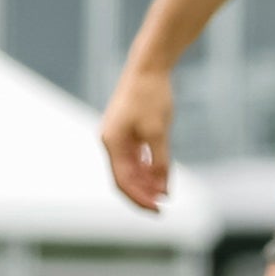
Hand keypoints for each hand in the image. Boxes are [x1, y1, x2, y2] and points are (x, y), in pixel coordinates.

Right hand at [97, 63, 174, 213]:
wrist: (148, 66)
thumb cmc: (152, 96)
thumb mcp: (159, 132)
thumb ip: (159, 161)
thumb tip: (161, 189)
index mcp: (112, 142)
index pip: (122, 181)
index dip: (139, 198)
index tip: (158, 209)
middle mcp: (110, 141)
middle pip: (124, 177)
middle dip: (142, 193)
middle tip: (163, 206)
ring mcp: (117, 135)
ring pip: (129, 167)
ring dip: (146, 181)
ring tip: (164, 192)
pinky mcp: (127, 129)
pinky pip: (134, 156)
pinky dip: (146, 167)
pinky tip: (160, 174)